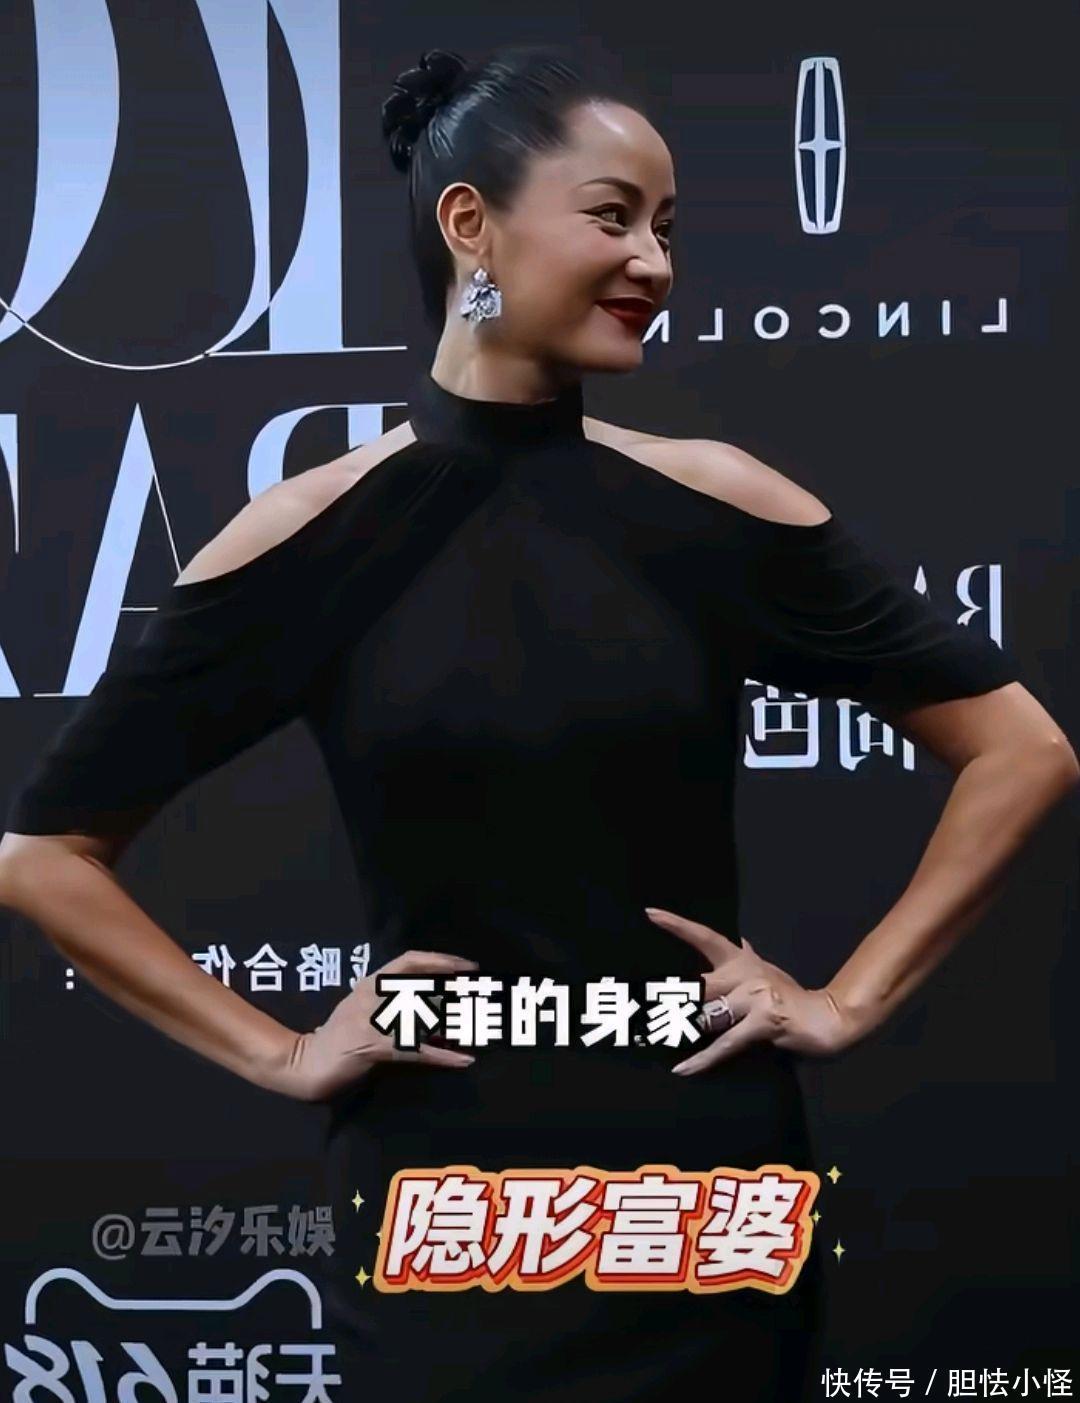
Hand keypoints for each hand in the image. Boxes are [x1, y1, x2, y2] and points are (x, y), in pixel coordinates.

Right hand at [278, 949, 479, 1102]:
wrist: (307, 1062)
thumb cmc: (339, 1037)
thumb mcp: (366, 1012)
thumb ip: (398, 1008)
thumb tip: (442, 1015)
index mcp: (371, 982)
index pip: (410, 961)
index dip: (441, 960)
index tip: (469, 966)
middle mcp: (372, 994)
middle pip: (424, 990)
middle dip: (456, 998)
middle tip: (482, 1003)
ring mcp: (371, 1019)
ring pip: (424, 1018)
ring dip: (454, 1027)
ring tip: (479, 1031)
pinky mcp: (373, 1045)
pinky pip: (416, 1049)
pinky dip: (443, 1056)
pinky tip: (464, 1060)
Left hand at [644, 907, 857, 1073]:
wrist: (828, 1018)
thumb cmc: (792, 997)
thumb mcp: (767, 971)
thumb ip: (748, 957)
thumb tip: (739, 939)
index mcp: (742, 961)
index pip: (705, 938)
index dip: (678, 926)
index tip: (650, 914)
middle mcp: (745, 975)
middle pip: (698, 984)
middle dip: (671, 998)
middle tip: (639, 1004)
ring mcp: (754, 998)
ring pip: (709, 1014)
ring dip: (685, 1029)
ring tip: (654, 1038)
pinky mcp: (763, 1023)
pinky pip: (725, 1044)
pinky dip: (703, 1060)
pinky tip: (683, 1069)